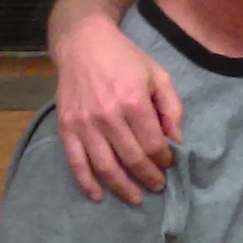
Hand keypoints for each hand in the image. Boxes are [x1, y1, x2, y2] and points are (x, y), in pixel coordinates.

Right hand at [55, 16, 181, 205]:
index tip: (169, 164)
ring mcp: (84, 123)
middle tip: (158, 187)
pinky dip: (86, 182)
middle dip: (148, 177)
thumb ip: (172, 108)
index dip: (163, 160)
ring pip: (104, 166)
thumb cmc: (126, 59)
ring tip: (135, 198)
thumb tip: (176, 140)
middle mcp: (108, 116)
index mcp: (134, 103)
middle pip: (131, 158)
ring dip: (121, 187)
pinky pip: (75, 161)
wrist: (83, 43)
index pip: (153, 144)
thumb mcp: (159, 76)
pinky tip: (97, 196)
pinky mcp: (66, 127)